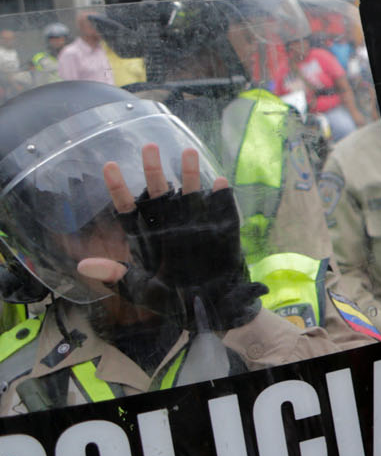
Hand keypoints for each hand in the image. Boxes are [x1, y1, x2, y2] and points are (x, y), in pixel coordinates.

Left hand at [78, 143, 262, 330]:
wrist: (210, 309)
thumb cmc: (172, 300)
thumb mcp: (140, 290)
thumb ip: (115, 276)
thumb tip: (82, 266)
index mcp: (147, 237)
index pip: (129, 208)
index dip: (119, 188)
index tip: (108, 166)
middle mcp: (169, 225)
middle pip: (159, 192)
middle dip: (153, 170)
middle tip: (149, 147)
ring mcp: (196, 225)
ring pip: (190, 194)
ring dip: (189, 173)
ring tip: (188, 152)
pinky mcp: (220, 231)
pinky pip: (222, 211)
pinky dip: (222, 197)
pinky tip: (219, 182)